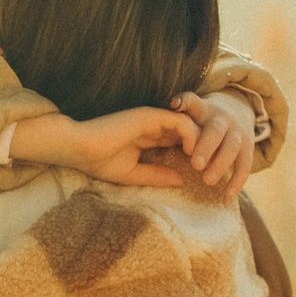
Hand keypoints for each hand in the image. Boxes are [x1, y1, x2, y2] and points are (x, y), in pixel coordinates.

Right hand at [10, 104, 201, 187]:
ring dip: (202, 144)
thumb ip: (157, 175)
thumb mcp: (133, 174)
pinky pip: (181, 122)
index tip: (205, 174)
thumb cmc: (98, 162)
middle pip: (190, 132)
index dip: (195, 155)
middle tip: (215, 169)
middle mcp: (153, 125)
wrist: (80, 148)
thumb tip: (180, 181)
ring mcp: (153, 118)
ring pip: (190, 125)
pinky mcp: (150, 115)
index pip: (180, 142)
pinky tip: (193, 154)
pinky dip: (192, 137)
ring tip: (205, 164)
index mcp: (149, 137)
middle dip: (206, 149)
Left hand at [170, 91, 256, 196]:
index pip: (193, 101)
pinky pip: (245, 165)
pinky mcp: (248, 148)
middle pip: (216, 130)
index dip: (185, 102)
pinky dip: (238, 180)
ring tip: (207, 181)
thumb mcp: (193, 113)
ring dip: (221, 165)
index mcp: (204, 110)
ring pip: (232, 147)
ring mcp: (237, 133)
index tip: (174, 105)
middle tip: (195, 164)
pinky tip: (227, 195)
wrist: (237, 112)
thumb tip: (170, 108)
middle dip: (206, 147)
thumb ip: (180, 116)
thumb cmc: (204, 120)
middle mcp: (223, 119)